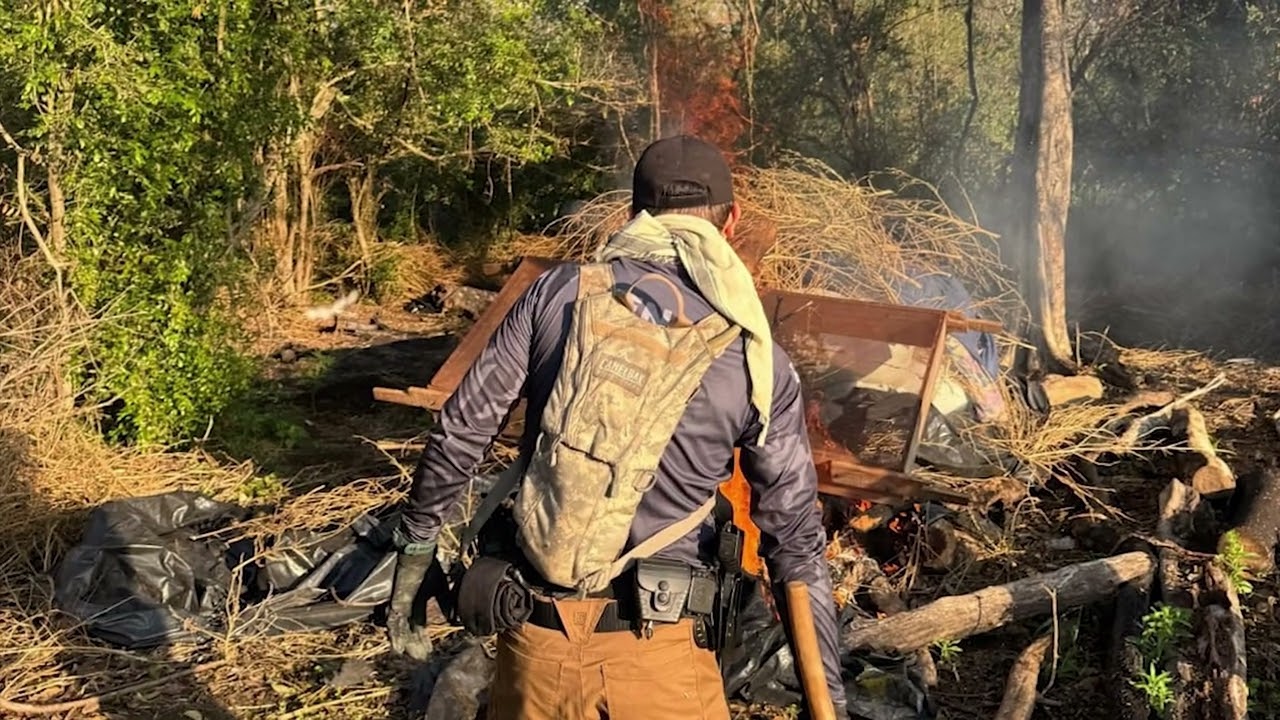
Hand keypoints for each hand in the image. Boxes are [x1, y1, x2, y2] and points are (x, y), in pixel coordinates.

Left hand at [387, 537, 435, 660]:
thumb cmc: (429, 567)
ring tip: (406, 655)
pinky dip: (395, 635)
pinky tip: (396, 647)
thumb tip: (453, 620)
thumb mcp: (441, 588)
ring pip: (400, 628)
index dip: (423, 638)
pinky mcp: (396, 602)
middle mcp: (408, 605)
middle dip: (414, 643)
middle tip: (419, 658)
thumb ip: (446, 603)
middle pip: (410, 629)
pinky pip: (394, 621)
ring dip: (404, 642)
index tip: (428, 651)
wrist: (418, 554)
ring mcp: (401, 605)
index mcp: (419, 602)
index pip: (420, 624)